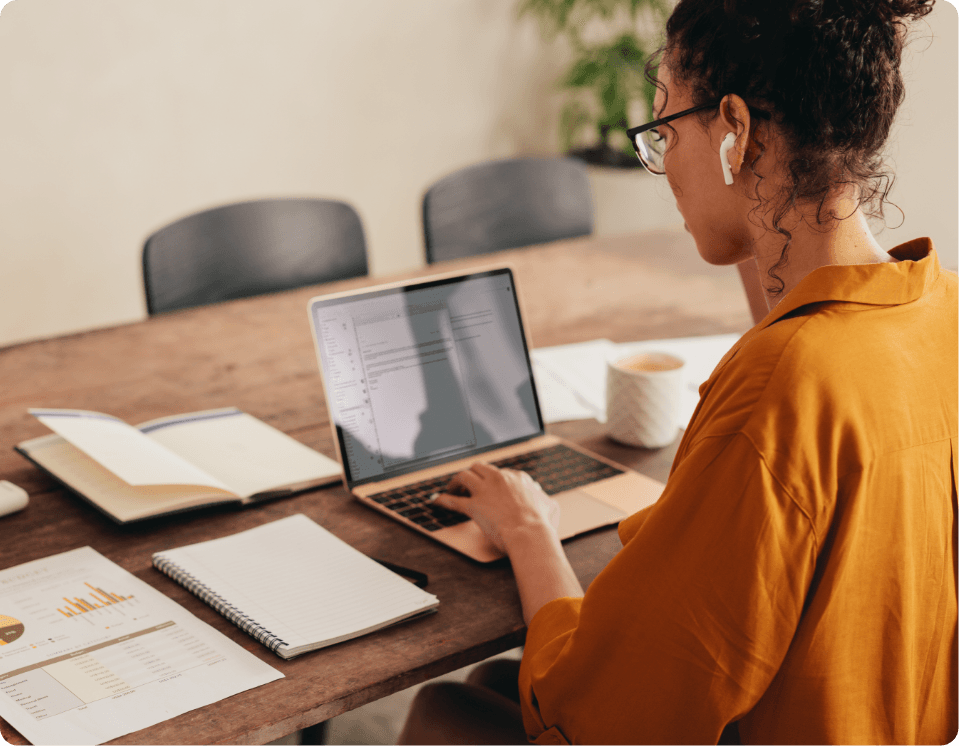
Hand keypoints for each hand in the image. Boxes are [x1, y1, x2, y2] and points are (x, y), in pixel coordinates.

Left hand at [431, 463, 559, 553]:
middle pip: (478, 468)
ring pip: (463, 476)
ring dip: (456, 482)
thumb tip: (548, 502)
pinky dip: (442, 500)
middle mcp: (499, 478)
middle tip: (467, 485)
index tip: (488, 486)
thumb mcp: (549, 507)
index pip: (500, 473)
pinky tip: (436, 501)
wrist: (529, 533)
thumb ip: (546, 501)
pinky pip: (452, 500)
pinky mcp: (473, 505)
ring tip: (452, 489)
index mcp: (517, 478)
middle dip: (472, 475)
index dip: (492, 480)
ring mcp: (485, 490)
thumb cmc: (541, 524)